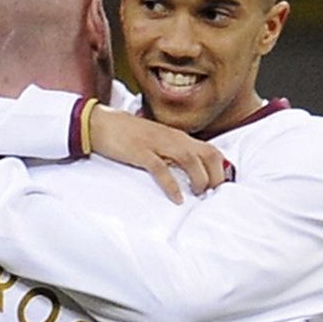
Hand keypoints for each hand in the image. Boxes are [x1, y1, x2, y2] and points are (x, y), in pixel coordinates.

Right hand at [88, 105, 229, 201]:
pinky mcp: (141, 152)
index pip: (212, 150)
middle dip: (215, 176)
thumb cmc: (130, 135)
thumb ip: (174, 154)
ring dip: (199, 179)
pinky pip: (161, 170)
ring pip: (190, 160)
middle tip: (211, 194)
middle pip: (207, 154)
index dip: (220, 169)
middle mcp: (174, 138)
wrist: (102, 122)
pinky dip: (172, 185)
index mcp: (179, 137)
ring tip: (199, 194)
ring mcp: (157, 144)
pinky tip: (177, 199)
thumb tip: (189, 173)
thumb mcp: (159, 142)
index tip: (219, 187)